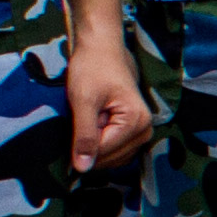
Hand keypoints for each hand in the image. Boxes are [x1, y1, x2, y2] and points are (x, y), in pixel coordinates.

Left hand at [67, 21, 152, 173]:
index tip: (70, 129)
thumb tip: (82, 169)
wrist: (101, 48)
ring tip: (89, 119)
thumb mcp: (83, 101)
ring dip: (95, 144)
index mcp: (137, 122)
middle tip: (81, 119)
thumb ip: (85, 136)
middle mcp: (145, 130)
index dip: (81, 147)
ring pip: (113, 157)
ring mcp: (142, 131)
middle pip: (110, 158)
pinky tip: (94, 124)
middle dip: (90, 146)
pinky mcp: (135, 130)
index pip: (104, 153)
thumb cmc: (92, 68)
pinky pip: (116, 150)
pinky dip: (101, 143)